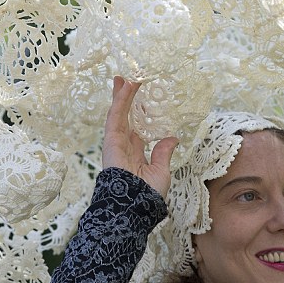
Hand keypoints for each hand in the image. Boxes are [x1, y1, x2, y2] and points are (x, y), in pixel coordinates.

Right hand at [102, 76, 178, 197]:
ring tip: (124, 78)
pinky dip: (120, 100)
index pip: (136, 129)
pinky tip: (125, 87)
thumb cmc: (148, 193)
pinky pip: (116, 116)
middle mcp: (124, 145)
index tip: (143, 102)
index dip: (139, 115)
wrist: (135, 204)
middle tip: (128, 82)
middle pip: (124, 117)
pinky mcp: (111, 139)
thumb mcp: (161, 170)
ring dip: (121, 95)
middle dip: (125, 100)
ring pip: (119, 113)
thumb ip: (163, 153)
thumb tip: (172, 138)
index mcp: (135, 153)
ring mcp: (116, 142)